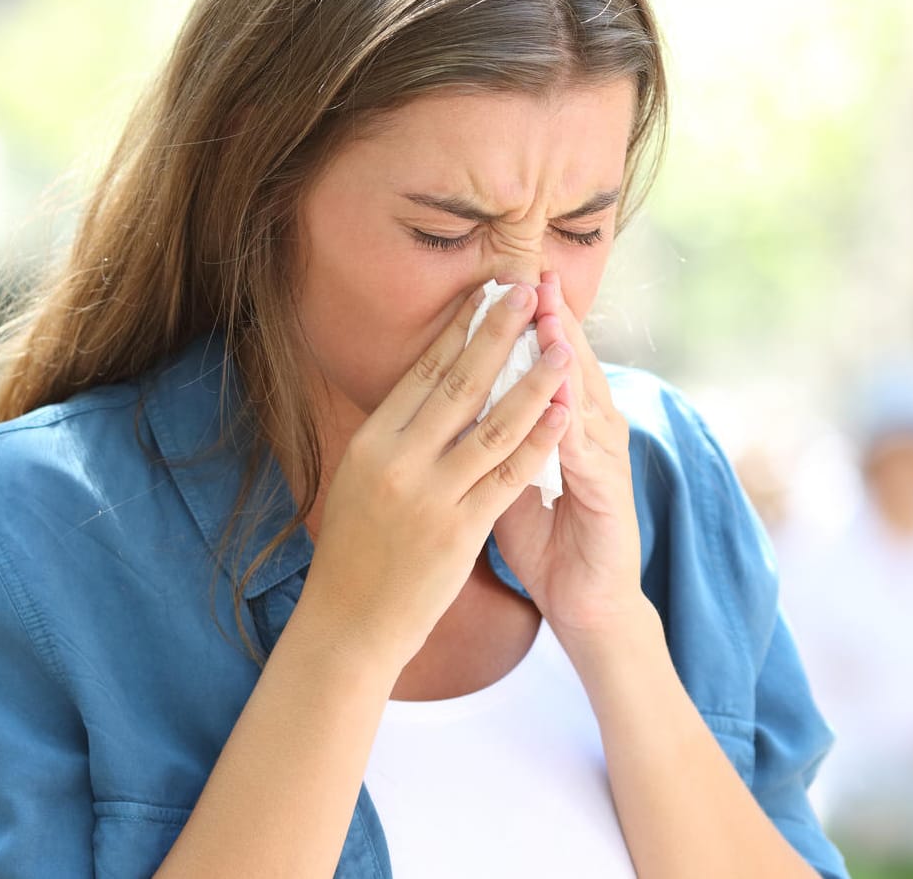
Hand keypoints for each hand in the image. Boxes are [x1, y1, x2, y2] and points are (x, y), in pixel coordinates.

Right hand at [300, 282, 572, 671]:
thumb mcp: (360, 478)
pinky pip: (508, 475)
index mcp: (370, 441)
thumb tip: (423, 382)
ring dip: (533, 379)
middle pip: (458, 383)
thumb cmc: (357, 549)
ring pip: (492, 423)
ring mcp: (427, 495)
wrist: (350, 622)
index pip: (423, 372)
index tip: (487, 291)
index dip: (459, 328)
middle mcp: (395, 460)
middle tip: (527, 289)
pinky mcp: (458, 530)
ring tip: (561, 343)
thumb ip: (394, 434)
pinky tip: (563, 412)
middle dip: (498, 331)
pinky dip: (539, 439)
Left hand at [493, 270, 646, 644]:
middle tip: (536, 273)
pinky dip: (574, 422)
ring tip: (551, 318)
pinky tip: (563, 396)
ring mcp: (605, 460)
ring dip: (568, 358)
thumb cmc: (546, 542)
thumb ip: (490, 437)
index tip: (502, 280)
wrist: (589, 606)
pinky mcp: (612, 494)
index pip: (543, 361)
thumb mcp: (508, 479)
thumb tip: (450, 399)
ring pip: (584, 397)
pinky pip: (589, 452)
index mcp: (564, 425)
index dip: (526, 322)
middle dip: (554, 319)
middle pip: (571, 364)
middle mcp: (591, 432)